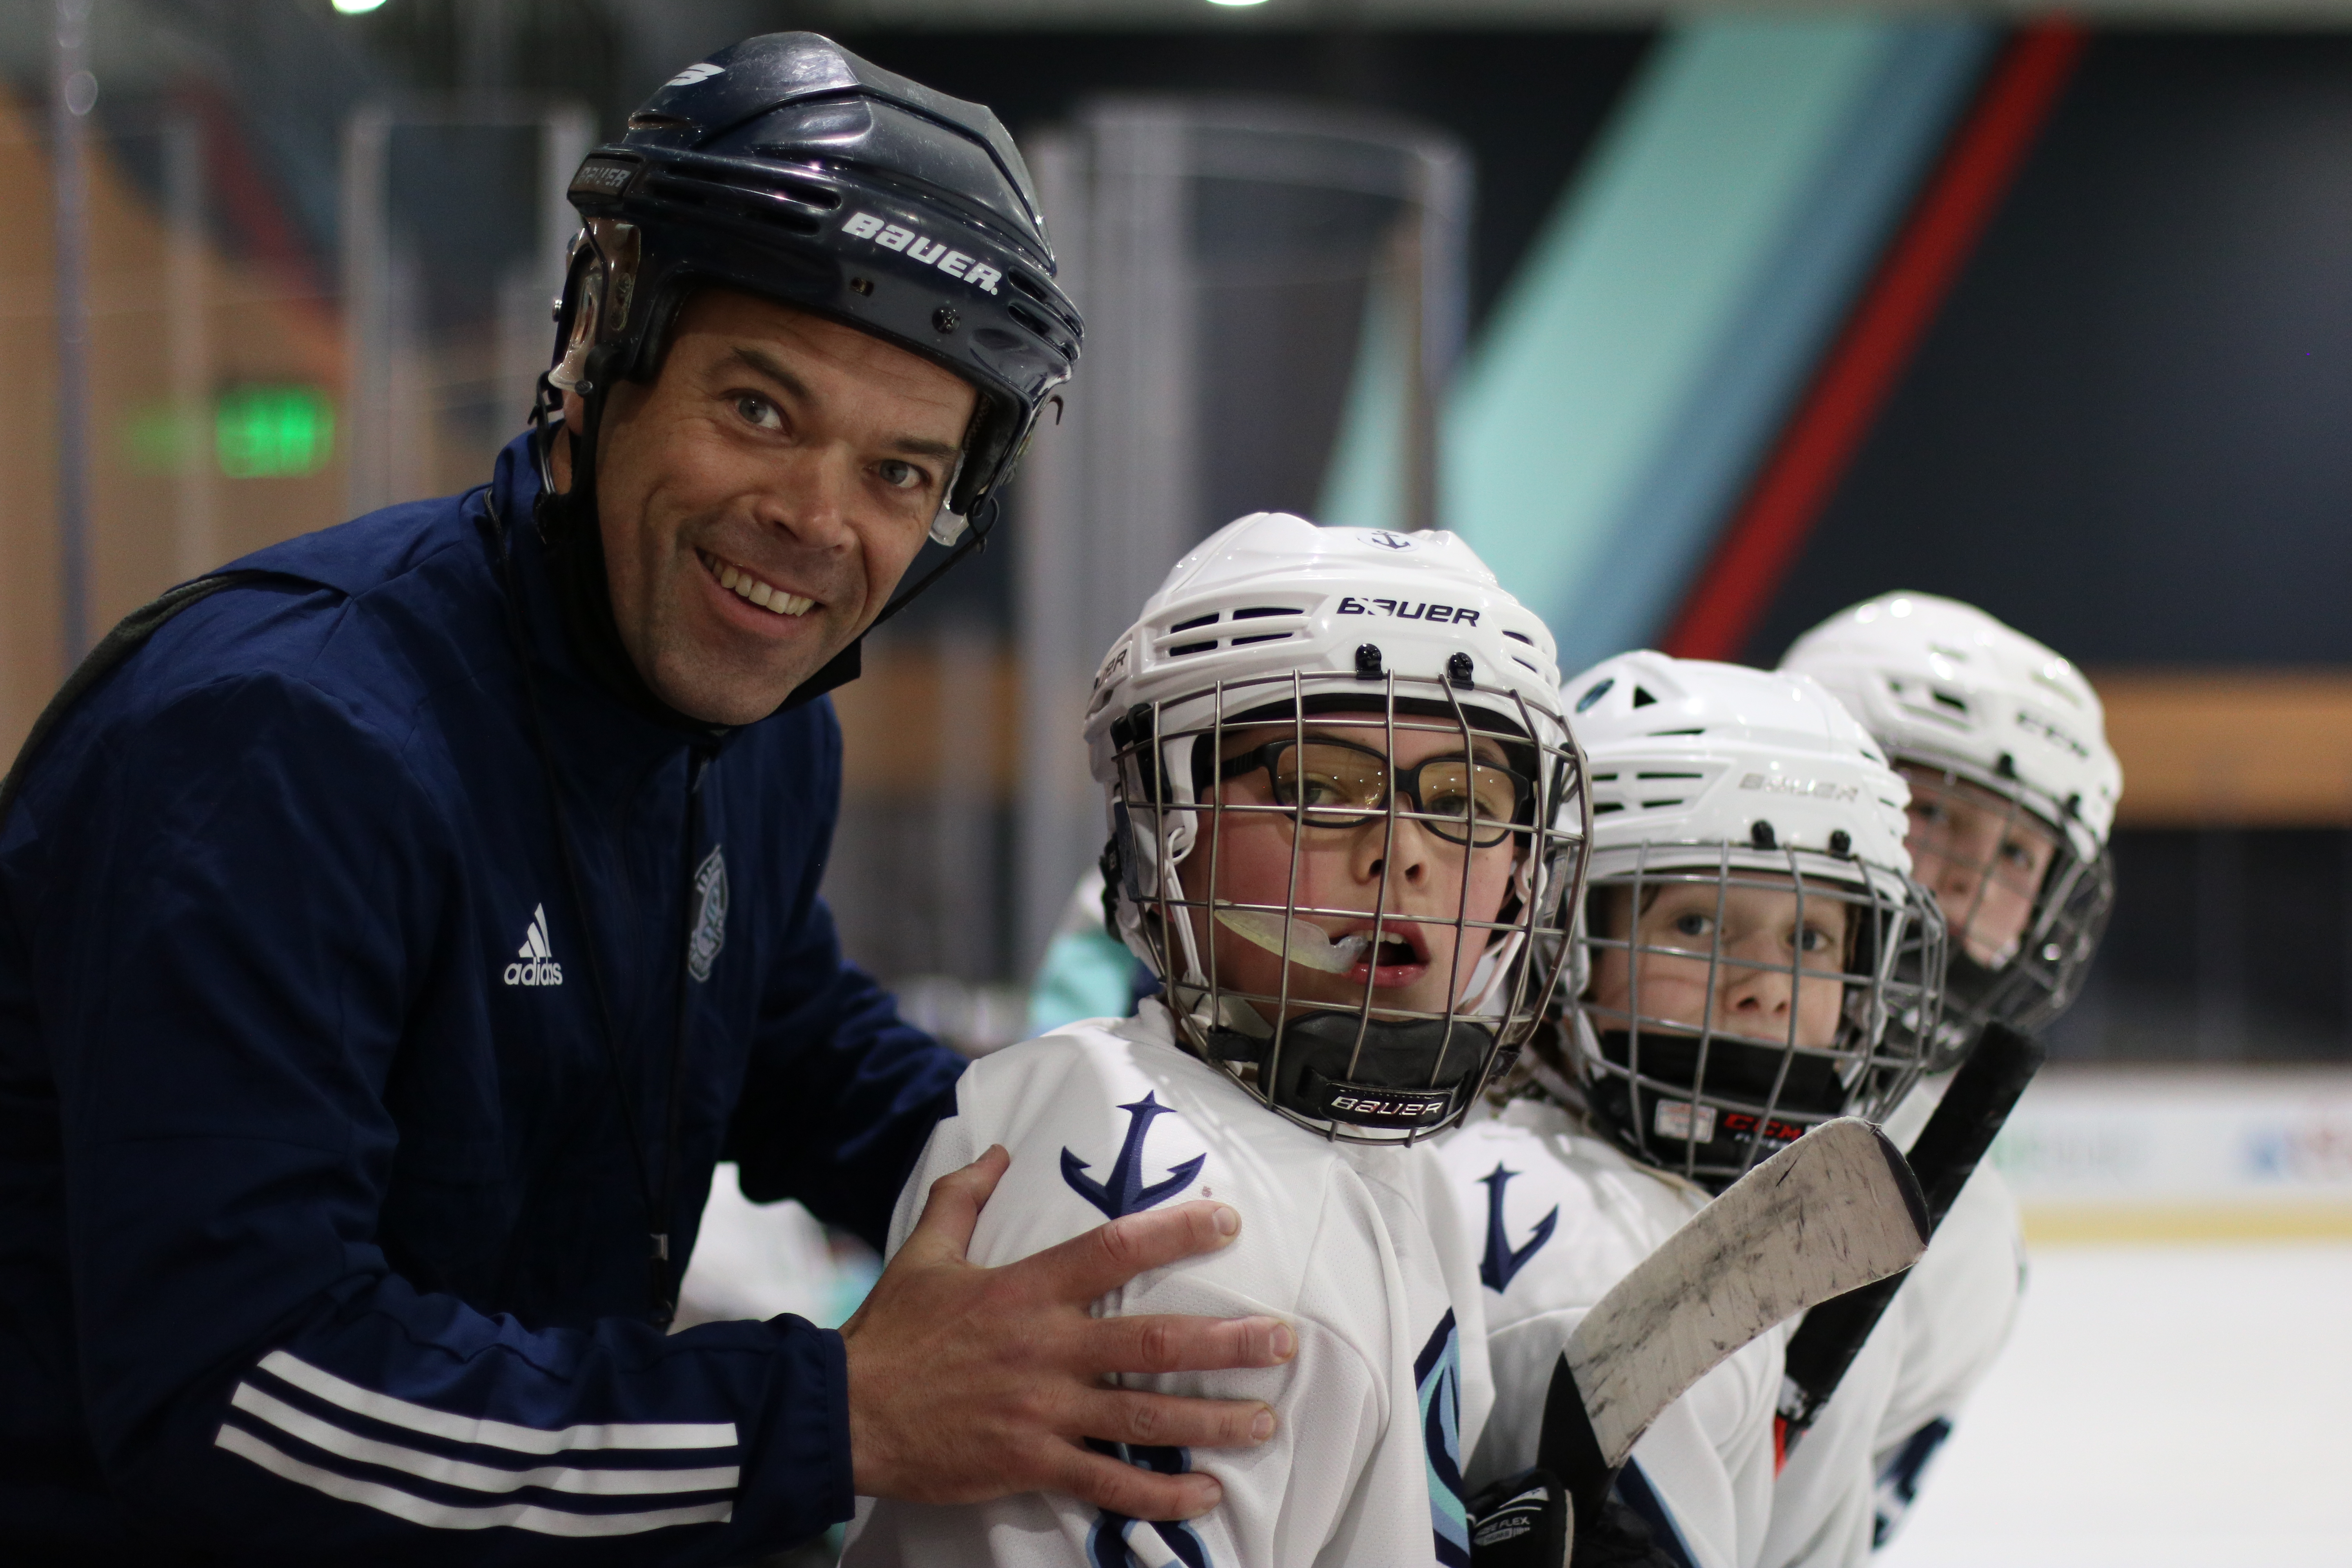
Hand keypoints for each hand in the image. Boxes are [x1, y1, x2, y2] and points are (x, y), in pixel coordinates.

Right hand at [842, 1144, 1295, 1519]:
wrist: (846, 1410)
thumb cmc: (891, 1330)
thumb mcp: (924, 1252)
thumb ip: (963, 1196)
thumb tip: (1000, 1152)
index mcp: (1026, 1290)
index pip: (1114, 1249)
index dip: (1176, 1231)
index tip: (1228, 1222)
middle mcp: (1045, 1348)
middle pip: (1152, 1342)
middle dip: (1226, 1344)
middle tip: (1283, 1342)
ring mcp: (1041, 1410)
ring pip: (1145, 1418)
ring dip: (1212, 1420)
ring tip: (1264, 1421)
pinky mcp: (1029, 1462)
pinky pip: (1107, 1481)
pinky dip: (1160, 1494)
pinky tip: (1204, 1495)